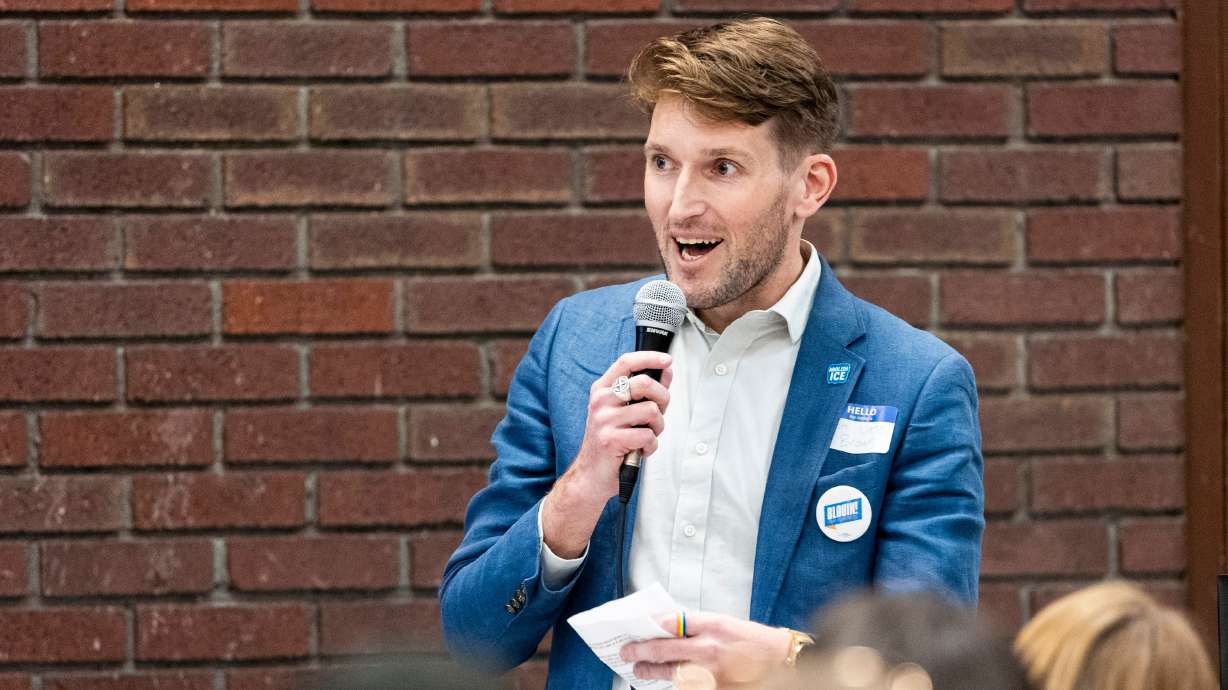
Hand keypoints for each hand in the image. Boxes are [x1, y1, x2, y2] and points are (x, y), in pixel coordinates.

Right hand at [540, 351, 672, 557]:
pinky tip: (640, 449)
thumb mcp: (625, 411)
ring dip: (658, 427)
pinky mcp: (611, 439)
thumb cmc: (611, 441)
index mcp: (602, 390)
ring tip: (647, 435)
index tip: (667, 361)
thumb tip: (666, 371)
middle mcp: (600, 401)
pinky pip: (647, 435)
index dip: (650, 357)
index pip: (626, 362)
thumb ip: (645, 391)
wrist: (591, 475)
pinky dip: (651, 446)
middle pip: (644, 384)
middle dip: (663, 398)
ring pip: (651, 411)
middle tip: (660, 413)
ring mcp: (604, 420)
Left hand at [620, 611, 792, 687]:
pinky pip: (687, 687)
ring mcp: (711, 674)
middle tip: (626, 653)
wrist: (783, 663)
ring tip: (640, 671)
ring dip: (653, 672)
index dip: (649, 625)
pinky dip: (677, 683)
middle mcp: (710, 649)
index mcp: (713, 626)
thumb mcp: (727, 624)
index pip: (671, 621)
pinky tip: (668, 681)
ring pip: (672, 674)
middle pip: (663, 650)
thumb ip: (698, 625)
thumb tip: (669, 627)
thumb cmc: (756, 642)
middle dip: (640, 652)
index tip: (636, 627)